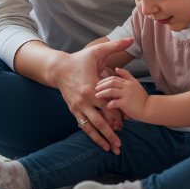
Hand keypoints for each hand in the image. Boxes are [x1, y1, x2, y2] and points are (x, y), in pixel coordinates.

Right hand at [52, 38, 131, 152]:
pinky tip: (100, 144)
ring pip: (91, 127)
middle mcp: (84, 100)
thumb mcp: (96, 51)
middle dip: (111, 134)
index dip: (118, 114)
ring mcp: (78, 107)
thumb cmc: (79, 60)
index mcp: (92, 87)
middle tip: (121, 146)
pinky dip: (92, 136)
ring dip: (101, 139)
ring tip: (112, 149)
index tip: (128, 122)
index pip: (108, 104)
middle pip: (100, 120)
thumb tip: (131, 38)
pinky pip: (83, 126)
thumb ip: (115, 45)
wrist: (58, 68)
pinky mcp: (73, 110)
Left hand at [95, 69, 148, 121]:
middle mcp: (127, 86)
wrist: (149, 108)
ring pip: (111, 91)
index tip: (98, 84)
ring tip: (97, 96)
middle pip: (111, 82)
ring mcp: (126, 95)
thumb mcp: (135, 83)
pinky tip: (106, 106)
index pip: (113, 78)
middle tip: (95, 89)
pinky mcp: (126, 104)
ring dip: (102, 93)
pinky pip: (114, 102)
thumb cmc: (141, 97)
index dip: (104, 80)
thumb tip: (116, 68)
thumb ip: (126, 75)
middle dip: (101, 85)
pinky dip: (109, 104)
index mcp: (128, 82)